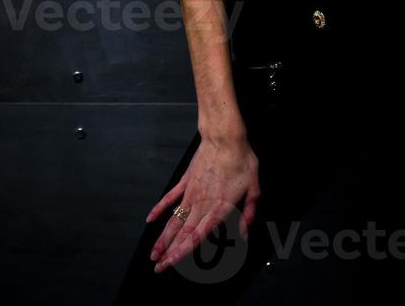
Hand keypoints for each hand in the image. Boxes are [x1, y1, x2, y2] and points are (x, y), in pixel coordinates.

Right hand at [144, 134, 259, 273]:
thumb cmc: (241, 160)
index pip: (197, 235)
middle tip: (157, 267)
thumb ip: (249, 212)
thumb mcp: (254, 188)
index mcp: (218, 208)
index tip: (171, 263)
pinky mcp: (185, 181)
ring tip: (153, 252)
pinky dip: (159, 209)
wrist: (224, 137)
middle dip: (169, 252)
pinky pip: (170, 197)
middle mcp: (201, 203)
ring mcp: (190, 192)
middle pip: (182, 232)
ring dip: (162, 237)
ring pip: (174, 219)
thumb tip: (244, 231)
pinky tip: (150, 219)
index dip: (183, 251)